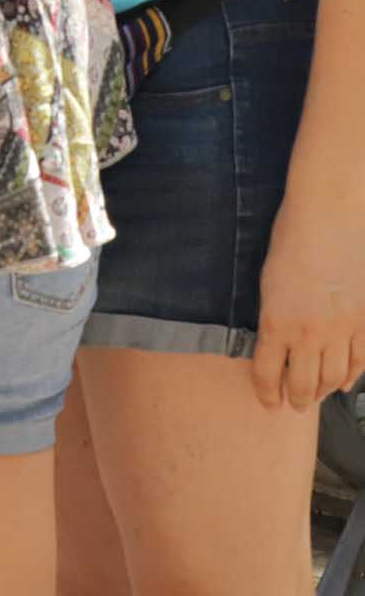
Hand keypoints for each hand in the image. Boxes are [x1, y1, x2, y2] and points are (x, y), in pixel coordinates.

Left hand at [253, 192, 364, 409]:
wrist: (330, 216)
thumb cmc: (291, 240)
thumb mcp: (268, 281)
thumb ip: (272, 316)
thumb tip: (275, 342)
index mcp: (275, 322)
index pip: (267, 373)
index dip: (266, 393)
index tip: (266, 402)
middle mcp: (309, 333)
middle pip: (303, 383)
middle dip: (296, 399)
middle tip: (292, 406)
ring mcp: (341, 329)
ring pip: (333, 377)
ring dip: (322, 392)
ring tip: (314, 398)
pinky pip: (361, 360)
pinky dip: (352, 376)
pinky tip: (344, 384)